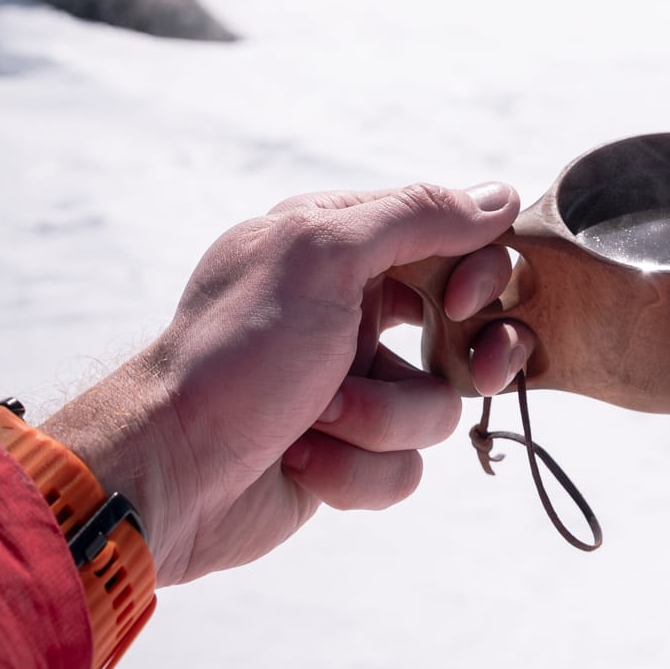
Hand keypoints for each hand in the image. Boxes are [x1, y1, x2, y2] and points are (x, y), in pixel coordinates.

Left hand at [42, 182, 535, 586]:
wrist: (170, 473)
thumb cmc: (236, 353)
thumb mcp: (322, 256)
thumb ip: (415, 216)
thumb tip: (499, 196)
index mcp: (342, 245)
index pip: (450, 236)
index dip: (476, 269)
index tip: (461, 301)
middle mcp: (352, 308)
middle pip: (466, 325)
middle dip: (467, 358)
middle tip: (476, 372)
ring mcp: (353, 383)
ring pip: (439, 406)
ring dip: (383, 422)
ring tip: (321, 420)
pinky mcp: (349, 453)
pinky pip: (405, 467)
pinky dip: (357, 470)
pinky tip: (304, 462)